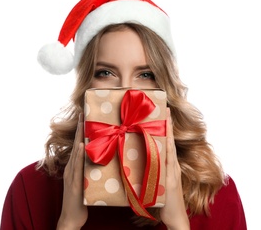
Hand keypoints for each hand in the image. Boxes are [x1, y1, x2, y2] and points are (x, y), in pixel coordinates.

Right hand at [57, 114, 87, 229]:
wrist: (71, 217)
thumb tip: (97, 158)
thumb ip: (88, 169)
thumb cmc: (80, 199)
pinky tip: (81, 146)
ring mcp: (72, 175)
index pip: (77, 144)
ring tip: (83, 122)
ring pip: (76, 152)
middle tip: (83, 113)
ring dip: (79, 137)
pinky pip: (77, 167)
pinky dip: (78, 155)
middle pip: (76, 144)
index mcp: (74, 166)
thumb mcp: (84, 180)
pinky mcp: (75, 184)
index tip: (84, 117)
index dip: (80, 131)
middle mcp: (71, 168)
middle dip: (79, 128)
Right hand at [160, 108, 189, 229]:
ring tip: (162, 122)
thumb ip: (161, 172)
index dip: (168, 128)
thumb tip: (153, 157)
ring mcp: (172, 168)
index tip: (167, 113)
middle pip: (170, 141)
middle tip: (164, 112)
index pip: (169, 142)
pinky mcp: (170, 172)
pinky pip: (167, 155)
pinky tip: (159, 143)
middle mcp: (172, 164)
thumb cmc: (168, 204)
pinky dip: (164, 145)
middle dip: (168, 126)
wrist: (176, 216)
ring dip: (166, 133)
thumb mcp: (163, 187)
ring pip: (168, 147)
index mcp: (171, 166)